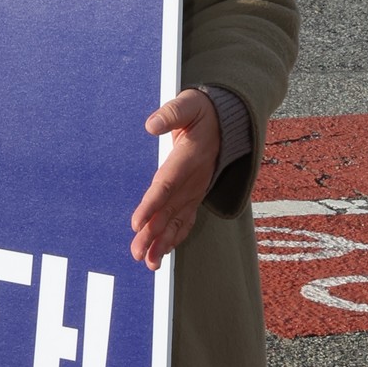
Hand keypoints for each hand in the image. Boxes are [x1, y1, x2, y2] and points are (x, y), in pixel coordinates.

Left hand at [131, 88, 221, 270]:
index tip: (137, 223)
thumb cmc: (203, 111)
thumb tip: (151, 125)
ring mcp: (196, 190)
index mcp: (189, 158)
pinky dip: (175, 238)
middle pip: (169, 210)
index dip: (152, 205)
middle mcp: (194, 179)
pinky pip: (185, 219)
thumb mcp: (189, 104)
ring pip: (177, 220)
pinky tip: (162, 254)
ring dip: (163, 243)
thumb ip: (171, 113)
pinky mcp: (195, 195)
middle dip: (153, 234)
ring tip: (149, 263)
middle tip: (137, 253)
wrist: (230, 122)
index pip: (167, 184)